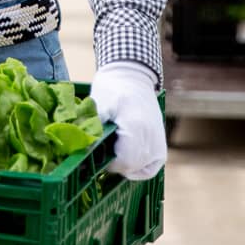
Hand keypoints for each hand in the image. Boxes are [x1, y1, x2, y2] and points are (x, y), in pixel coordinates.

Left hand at [90, 61, 166, 179]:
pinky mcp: (161, 144)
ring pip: (141, 169)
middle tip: (102, 152)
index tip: (96, 154)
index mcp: (135, 127)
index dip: (107, 163)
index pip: (124, 161)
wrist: (132, 75)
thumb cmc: (112, 88)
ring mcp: (159, 141)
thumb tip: (83, 151)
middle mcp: (151, 137)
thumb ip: (94, 130)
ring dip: (126, 166)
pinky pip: (152, 167)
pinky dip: (139, 169)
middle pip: (132, 166)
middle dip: (115, 164)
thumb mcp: (98, 106)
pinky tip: (127, 160)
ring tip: (113, 152)